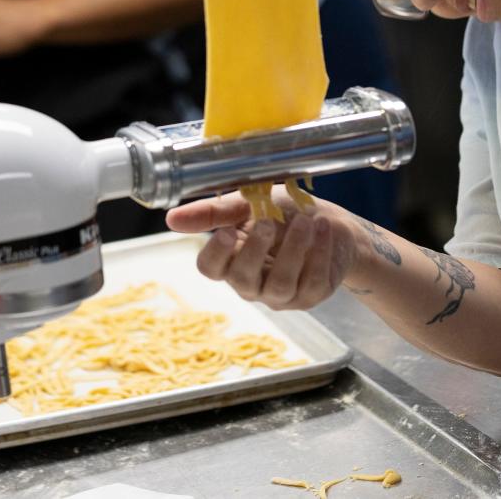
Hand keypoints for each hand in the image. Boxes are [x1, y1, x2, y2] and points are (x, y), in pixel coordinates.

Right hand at [166, 188, 361, 309]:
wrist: (330, 224)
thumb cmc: (284, 213)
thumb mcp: (249, 205)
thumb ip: (213, 213)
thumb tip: (170, 219)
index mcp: (231, 260)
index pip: (210, 268)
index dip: (215, 254)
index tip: (225, 231)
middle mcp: (253, 284)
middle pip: (243, 280)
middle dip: (255, 250)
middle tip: (269, 222)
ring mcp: (281, 295)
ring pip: (280, 285)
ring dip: (294, 250)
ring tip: (306, 222)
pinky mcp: (310, 296)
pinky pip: (311, 282)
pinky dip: (319, 253)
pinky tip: (323, 229)